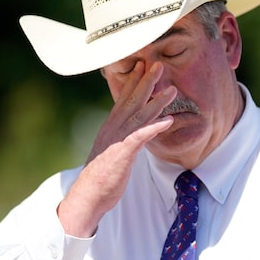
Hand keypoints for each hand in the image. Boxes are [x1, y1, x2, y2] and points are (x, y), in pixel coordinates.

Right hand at [57, 61, 175, 236]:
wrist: (88, 195)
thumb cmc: (102, 176)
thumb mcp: (112, 151)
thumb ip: (122, 139)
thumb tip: (133, 134)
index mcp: (111, 127)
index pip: (123, 99)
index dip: (133, 81)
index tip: (142, 65)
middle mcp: (113, 129)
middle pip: (132, 101)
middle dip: (146, 81)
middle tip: (158, 64)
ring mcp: (118, 139)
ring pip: (140, 115)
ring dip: (157, 101)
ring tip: (172, 90)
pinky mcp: (123, 153)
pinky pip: (141, 137)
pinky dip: (155, 127)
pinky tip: (169, 121)